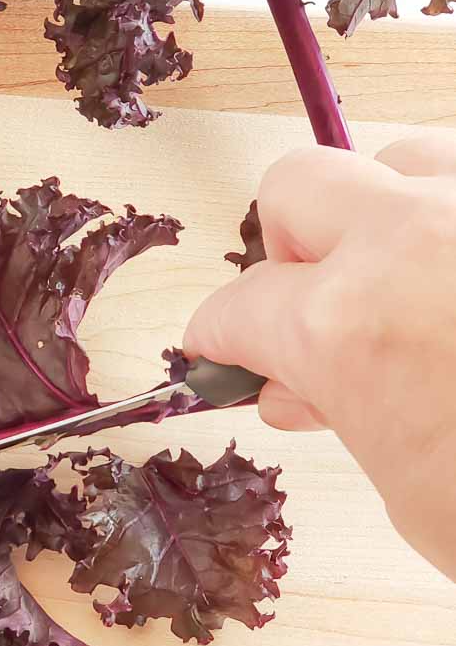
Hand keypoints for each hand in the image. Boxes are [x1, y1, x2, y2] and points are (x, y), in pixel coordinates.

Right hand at [185, 130, 455, 581]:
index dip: (220, 335)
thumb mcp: (415, 488)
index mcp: (347, 322)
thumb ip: (349, 413)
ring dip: (391, 216)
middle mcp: (414, 236)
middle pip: (297, 184)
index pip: (238, 307)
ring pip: (404, 157)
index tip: (222, 350)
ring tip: (425, 286)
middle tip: (318, 303)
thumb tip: (300, 386)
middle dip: (288, 244)